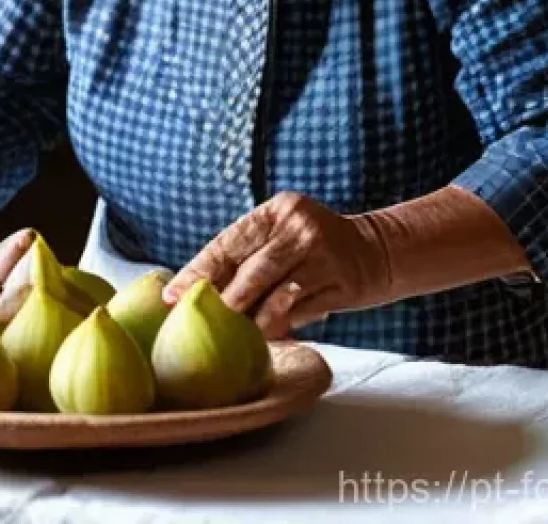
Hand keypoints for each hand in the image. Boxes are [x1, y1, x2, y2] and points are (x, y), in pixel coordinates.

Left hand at [162, 191, 391, 338]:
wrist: (375, 251)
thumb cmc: (311, 248)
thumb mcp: (281, 235)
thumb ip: (247, 255)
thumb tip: (193, 287)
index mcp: (276, 209)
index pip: (229, 241)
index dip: (199, 269)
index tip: (172, 293)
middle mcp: (299, 226)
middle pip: (252, 268)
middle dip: (221, 297)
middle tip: (194, 319)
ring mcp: (323, 253)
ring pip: (276, 293)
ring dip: (250, 318)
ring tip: (228, 334)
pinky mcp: (342, 282)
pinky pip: (301, 310)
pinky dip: (280, 325)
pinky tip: (264, 338)